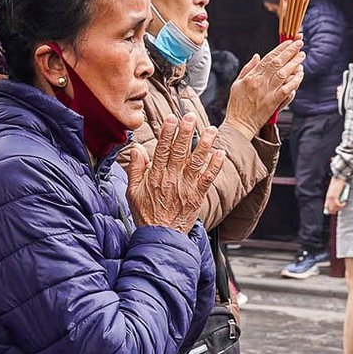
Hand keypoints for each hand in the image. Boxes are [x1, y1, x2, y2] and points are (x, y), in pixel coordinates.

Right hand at [126, 116, 225, 231]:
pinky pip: (208, 178)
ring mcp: (186, 187)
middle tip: (191, 117)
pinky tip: (220, 153)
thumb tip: (136, 149)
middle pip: (180, 151)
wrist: (161, 236)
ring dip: (204, 144)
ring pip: (196, 161)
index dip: (167, 133)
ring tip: (211, 130)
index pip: (162, 149)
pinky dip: (214, 166)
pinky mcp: (197, 196)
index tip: (171, 118)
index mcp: (155, 176)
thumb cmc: (147, 214)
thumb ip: (135, 169)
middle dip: (186, 132)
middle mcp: (171, 179)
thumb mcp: (132, 191)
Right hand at [224, 40, 305, 133]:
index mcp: (251, 76)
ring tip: (301, 55)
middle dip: (290, 51)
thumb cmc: (237, 105)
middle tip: (299, 44)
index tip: (288, 42)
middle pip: (277, 63)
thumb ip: (248, 68)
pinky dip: (294, 81)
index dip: (279, 48)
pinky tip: (300, 74)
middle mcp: (259, 82)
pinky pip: (287, 89)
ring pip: (283, 73)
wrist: (238, 124)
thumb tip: (257, 56)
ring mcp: (267, 92)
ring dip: (294, 63)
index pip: (268, 58)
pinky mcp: (273, 102)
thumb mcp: (237, 83)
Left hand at [325, 176, 349, 216]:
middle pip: (329, 208)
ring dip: (339, 208)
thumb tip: (338, 201)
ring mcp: (331, 197)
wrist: (339, 176)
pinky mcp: (334, 196)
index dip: (330, 210)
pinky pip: (338, 204)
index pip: (326, 206)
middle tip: (339, 209)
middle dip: (334, 211)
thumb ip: (335, 195)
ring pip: (333, 208)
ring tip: (342, 205)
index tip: (334, 211)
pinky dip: (342, 205)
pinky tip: (344, 203)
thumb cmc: (338, 181)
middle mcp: (328, 197)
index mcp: (328, 195)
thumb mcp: (334, 190)